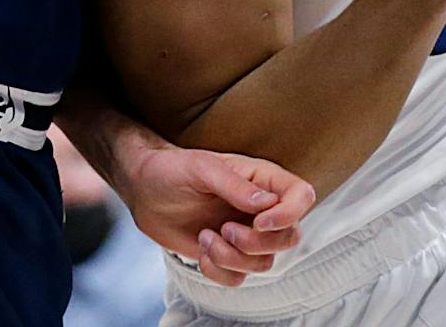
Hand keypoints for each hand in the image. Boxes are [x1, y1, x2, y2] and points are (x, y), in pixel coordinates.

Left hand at [115, 144, 316, 286]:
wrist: (144, 190)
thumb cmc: (172, 170)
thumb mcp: (202, 168)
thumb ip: (235, 185)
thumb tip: (267, 204)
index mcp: (262, 179)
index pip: (302, 196)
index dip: (289, 215)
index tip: (258, 222)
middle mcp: (260, 208)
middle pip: (289, 237)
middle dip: (257, 244)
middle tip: (225, 230)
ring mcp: (245, 233)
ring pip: (264, 262)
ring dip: (232, 258)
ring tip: (206, 237)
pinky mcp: (227, 254)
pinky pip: (239, 277)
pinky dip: (219, 271)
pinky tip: (202, 250)